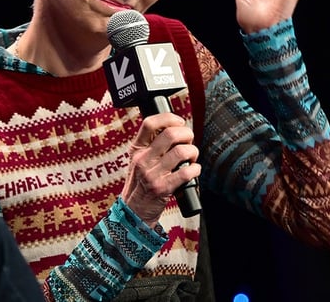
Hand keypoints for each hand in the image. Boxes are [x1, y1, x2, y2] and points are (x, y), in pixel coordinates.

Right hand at [121, 113, 199, 227]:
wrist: (133, 211)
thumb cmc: (140, 184)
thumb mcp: (138, 161)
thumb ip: (151, 146)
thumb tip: (175, 130)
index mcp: (136, 150)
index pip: (150, 123)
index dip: (169, 118)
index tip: (179, 122)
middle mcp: (143, 159)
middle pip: (170, 134)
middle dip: (187, 134)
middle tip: (189, 141)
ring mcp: (152, 174)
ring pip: (181, 152)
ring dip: (193, 152)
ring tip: (192, 158)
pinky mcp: (162, 188)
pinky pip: (185, 172)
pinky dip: (195, 169)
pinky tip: (194, 171)